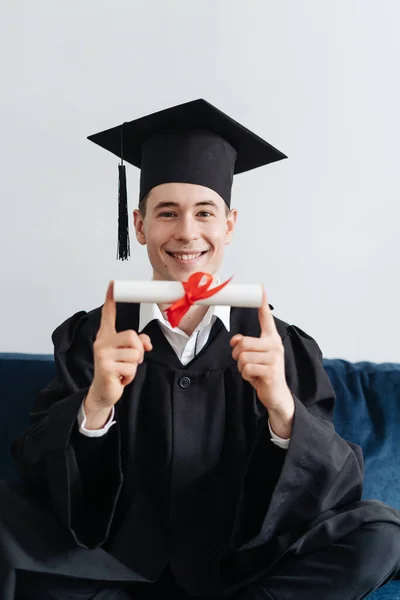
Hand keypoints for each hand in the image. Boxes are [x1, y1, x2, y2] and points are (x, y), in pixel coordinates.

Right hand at [88, 281, 152, 409]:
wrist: (103, 392)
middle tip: (131, 361)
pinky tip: (120, 379)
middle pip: (132, 336)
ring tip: (123, 371)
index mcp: (106, 336)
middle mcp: (101, 342)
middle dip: (138, 350)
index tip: (112, 284)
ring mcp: (102, 354)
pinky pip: (131, 368)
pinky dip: (130, 376)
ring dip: (134, 366)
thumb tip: (147, 343)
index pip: (108, 315)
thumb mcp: (128, 355)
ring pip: (134, 354)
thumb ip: (138, 344)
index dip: (110, 299)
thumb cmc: (116, 370)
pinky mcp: (105, 367)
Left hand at [230, 288, 293, 414]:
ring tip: (252, 371)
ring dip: (242, 367)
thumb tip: (235, 340)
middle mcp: (275, 345)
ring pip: (242, 356)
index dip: (263, 304)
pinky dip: (245, 375)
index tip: (261, 289)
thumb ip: (245, 344)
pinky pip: (246, 368)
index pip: (266, 318)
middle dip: (237, 355)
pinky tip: (255, 378)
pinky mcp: (271, 371)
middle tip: (244, 363)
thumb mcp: (254, 356)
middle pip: (242, 342)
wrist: (276, 395)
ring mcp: (274, 358)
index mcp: (272, 339)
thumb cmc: (264, 373)